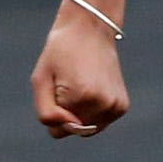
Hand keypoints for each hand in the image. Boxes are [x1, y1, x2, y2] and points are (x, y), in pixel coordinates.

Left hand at [30, 6, 129, 138]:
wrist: (90, 29)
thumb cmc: (60, 53)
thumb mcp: (40, 80)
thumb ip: (46, 113)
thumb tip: (70, 129)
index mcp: (82, 98)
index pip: (57, 132)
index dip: (53, 111)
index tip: (58, 86)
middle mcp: (103, 105)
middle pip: (74, 131)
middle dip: (67, 113)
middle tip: (70, 83)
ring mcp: (116, 107)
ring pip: (88, 129)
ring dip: (81, 113)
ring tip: (82, 85)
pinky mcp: (122, 106)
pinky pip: (100, 122)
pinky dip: (93, 111)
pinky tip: (93, 88)